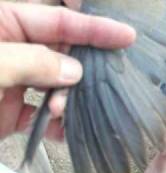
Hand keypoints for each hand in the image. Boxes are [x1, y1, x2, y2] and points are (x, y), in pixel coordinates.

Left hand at [0, 1, 135, 139]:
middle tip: (98, 81)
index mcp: (6, 24)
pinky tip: (64, 131)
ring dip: (67, 99)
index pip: (60, 21)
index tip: (126, 35)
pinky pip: (42, 115)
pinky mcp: (13, 110)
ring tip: (63, 110)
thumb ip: (34, 62)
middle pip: (62, 53)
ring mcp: (17, 81)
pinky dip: (55, 124)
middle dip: (80, 70)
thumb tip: (74, 71)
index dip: (95, 28)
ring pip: (56, 84)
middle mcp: (17, 51)